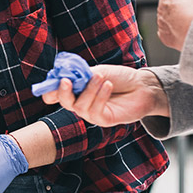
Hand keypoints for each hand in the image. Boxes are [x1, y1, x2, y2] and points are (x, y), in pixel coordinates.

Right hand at [41, 64, 168, 126]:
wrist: (142, 86)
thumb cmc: (119, 78)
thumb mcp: (96, 71)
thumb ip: (79, 75)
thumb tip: (60, 76)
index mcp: (75, 91)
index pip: (54, 95)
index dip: (50, 90)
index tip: (54, 80)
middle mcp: (80, 104)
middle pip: (64, 102)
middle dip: (63, 92)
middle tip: (66, 80)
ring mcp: (91, 114)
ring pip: (80, 106)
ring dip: (89, 89)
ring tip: (101, 77)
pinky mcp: (103, 120)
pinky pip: (95, 111)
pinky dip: (100, 96)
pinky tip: (108, 86)